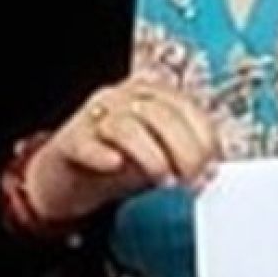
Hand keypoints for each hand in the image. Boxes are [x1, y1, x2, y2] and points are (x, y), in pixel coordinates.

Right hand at [24, 78, 220, 223]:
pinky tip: (115, 164)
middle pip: (161, 114)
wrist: (65, 179)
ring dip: (152, 156)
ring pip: (127, 126)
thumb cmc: (116, 163)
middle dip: (184, 150)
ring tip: (164, 181)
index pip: (185, 106)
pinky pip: (86, 143)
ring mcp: (93, 117)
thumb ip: (182, 159)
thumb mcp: (156, 158)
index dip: (203, 138)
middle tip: (192, 180)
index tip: (212, 168)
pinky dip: (102, 154)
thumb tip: (210, 172)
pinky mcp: (69, 141)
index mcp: (149, 96)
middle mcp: (122, 98)